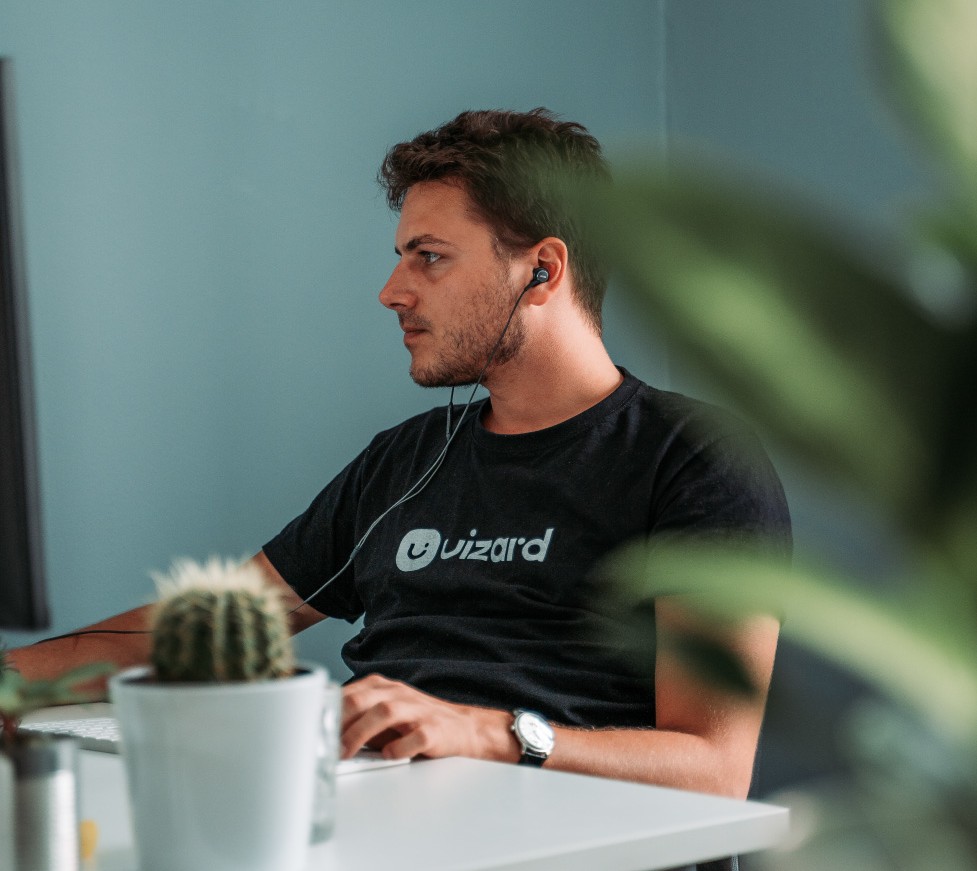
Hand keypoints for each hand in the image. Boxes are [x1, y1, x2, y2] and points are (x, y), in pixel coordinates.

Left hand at [340, 674, 516, 762]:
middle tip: (324, 744)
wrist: (462, 728)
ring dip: (360, 733)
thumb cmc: (417, 723)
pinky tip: (389, 755)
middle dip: (339, 721)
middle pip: (362, 698)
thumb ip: (358, 719)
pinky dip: (397, 748)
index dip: (328, 711)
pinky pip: (413, 737)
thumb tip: (324, 732)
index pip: (349, 693)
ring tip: (346, 752)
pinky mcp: (433, 730)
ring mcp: (417, 710)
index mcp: (383, 687)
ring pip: (384, 712)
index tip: (312, 729)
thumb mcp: (384, 715)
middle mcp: (398, 694)